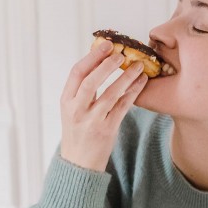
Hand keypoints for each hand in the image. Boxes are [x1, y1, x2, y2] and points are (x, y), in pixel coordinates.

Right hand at [60, 40, 147, 171]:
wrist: (79, 162)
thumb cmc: (78, 132)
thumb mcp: (72, 109)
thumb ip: (82, 90)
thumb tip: (100, 62)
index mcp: (66, 101)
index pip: (77, 73)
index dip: (92, 57)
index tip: (106, 45)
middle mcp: (77, 110)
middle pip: (91, 81)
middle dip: (107, 65)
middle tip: (122, 53)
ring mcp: (92, 121)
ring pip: (110, 94)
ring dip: (126, 77)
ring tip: (139, 65)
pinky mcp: (108, 130)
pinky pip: (123, 107)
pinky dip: (133, 92)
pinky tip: (142, 82)